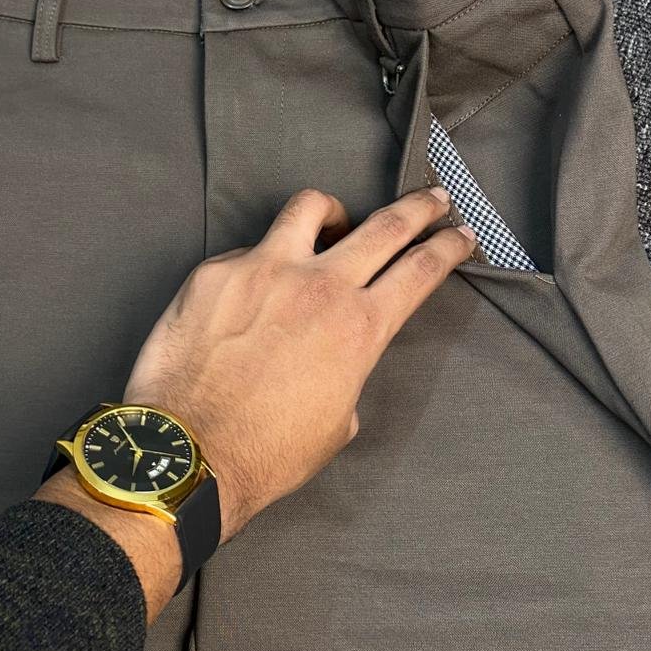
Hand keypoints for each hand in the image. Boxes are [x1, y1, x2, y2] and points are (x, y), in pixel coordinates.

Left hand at [124, 187, 473, 542]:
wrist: (189, 453)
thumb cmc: (266, 452)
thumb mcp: (339, 420)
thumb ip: (348, 369)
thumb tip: (336, 351)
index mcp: (359, 327)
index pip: (420, 270)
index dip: (447, 247)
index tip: (460, 234)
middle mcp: (319, 285)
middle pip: (386, 225)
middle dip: (419, 207)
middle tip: (433, 197)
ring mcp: (263, 268)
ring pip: (311, 207)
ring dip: (333, 210)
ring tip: (335, 220)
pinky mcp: (215, 271)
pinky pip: (248, 248)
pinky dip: (261, 262)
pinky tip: (252, 289)